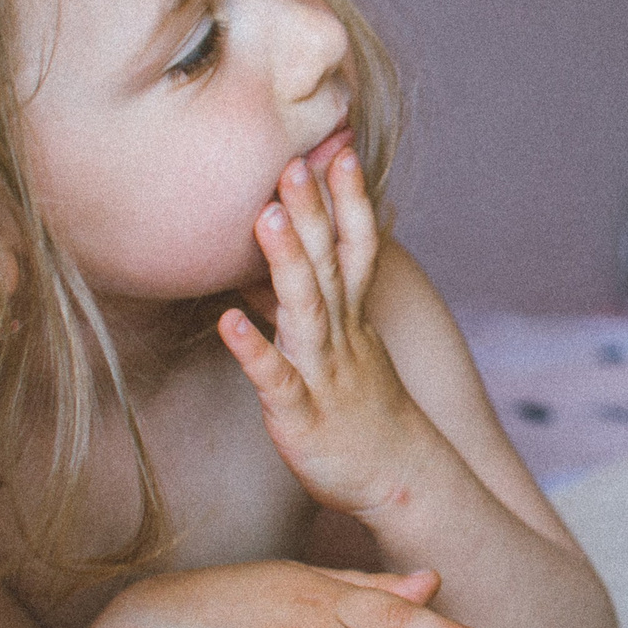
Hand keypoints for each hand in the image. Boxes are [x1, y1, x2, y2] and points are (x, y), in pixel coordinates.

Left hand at [221, 148, 443, 516]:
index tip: (339, 148)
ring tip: (263, 217)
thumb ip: (327, 303)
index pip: (357, 247)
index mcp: (353, 319)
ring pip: (306, 310)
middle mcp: (342, 337)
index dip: (349, 200)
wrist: (401, 480)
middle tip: (295, 158)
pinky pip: (276, 378)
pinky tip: (227, 322)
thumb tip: (297, 260)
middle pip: (330, 265)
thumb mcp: (351, 348)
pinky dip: (254, 350)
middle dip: (313, 211)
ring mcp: (323, 373)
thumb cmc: (365, 413)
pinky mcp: (300, 414)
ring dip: (285, 263)